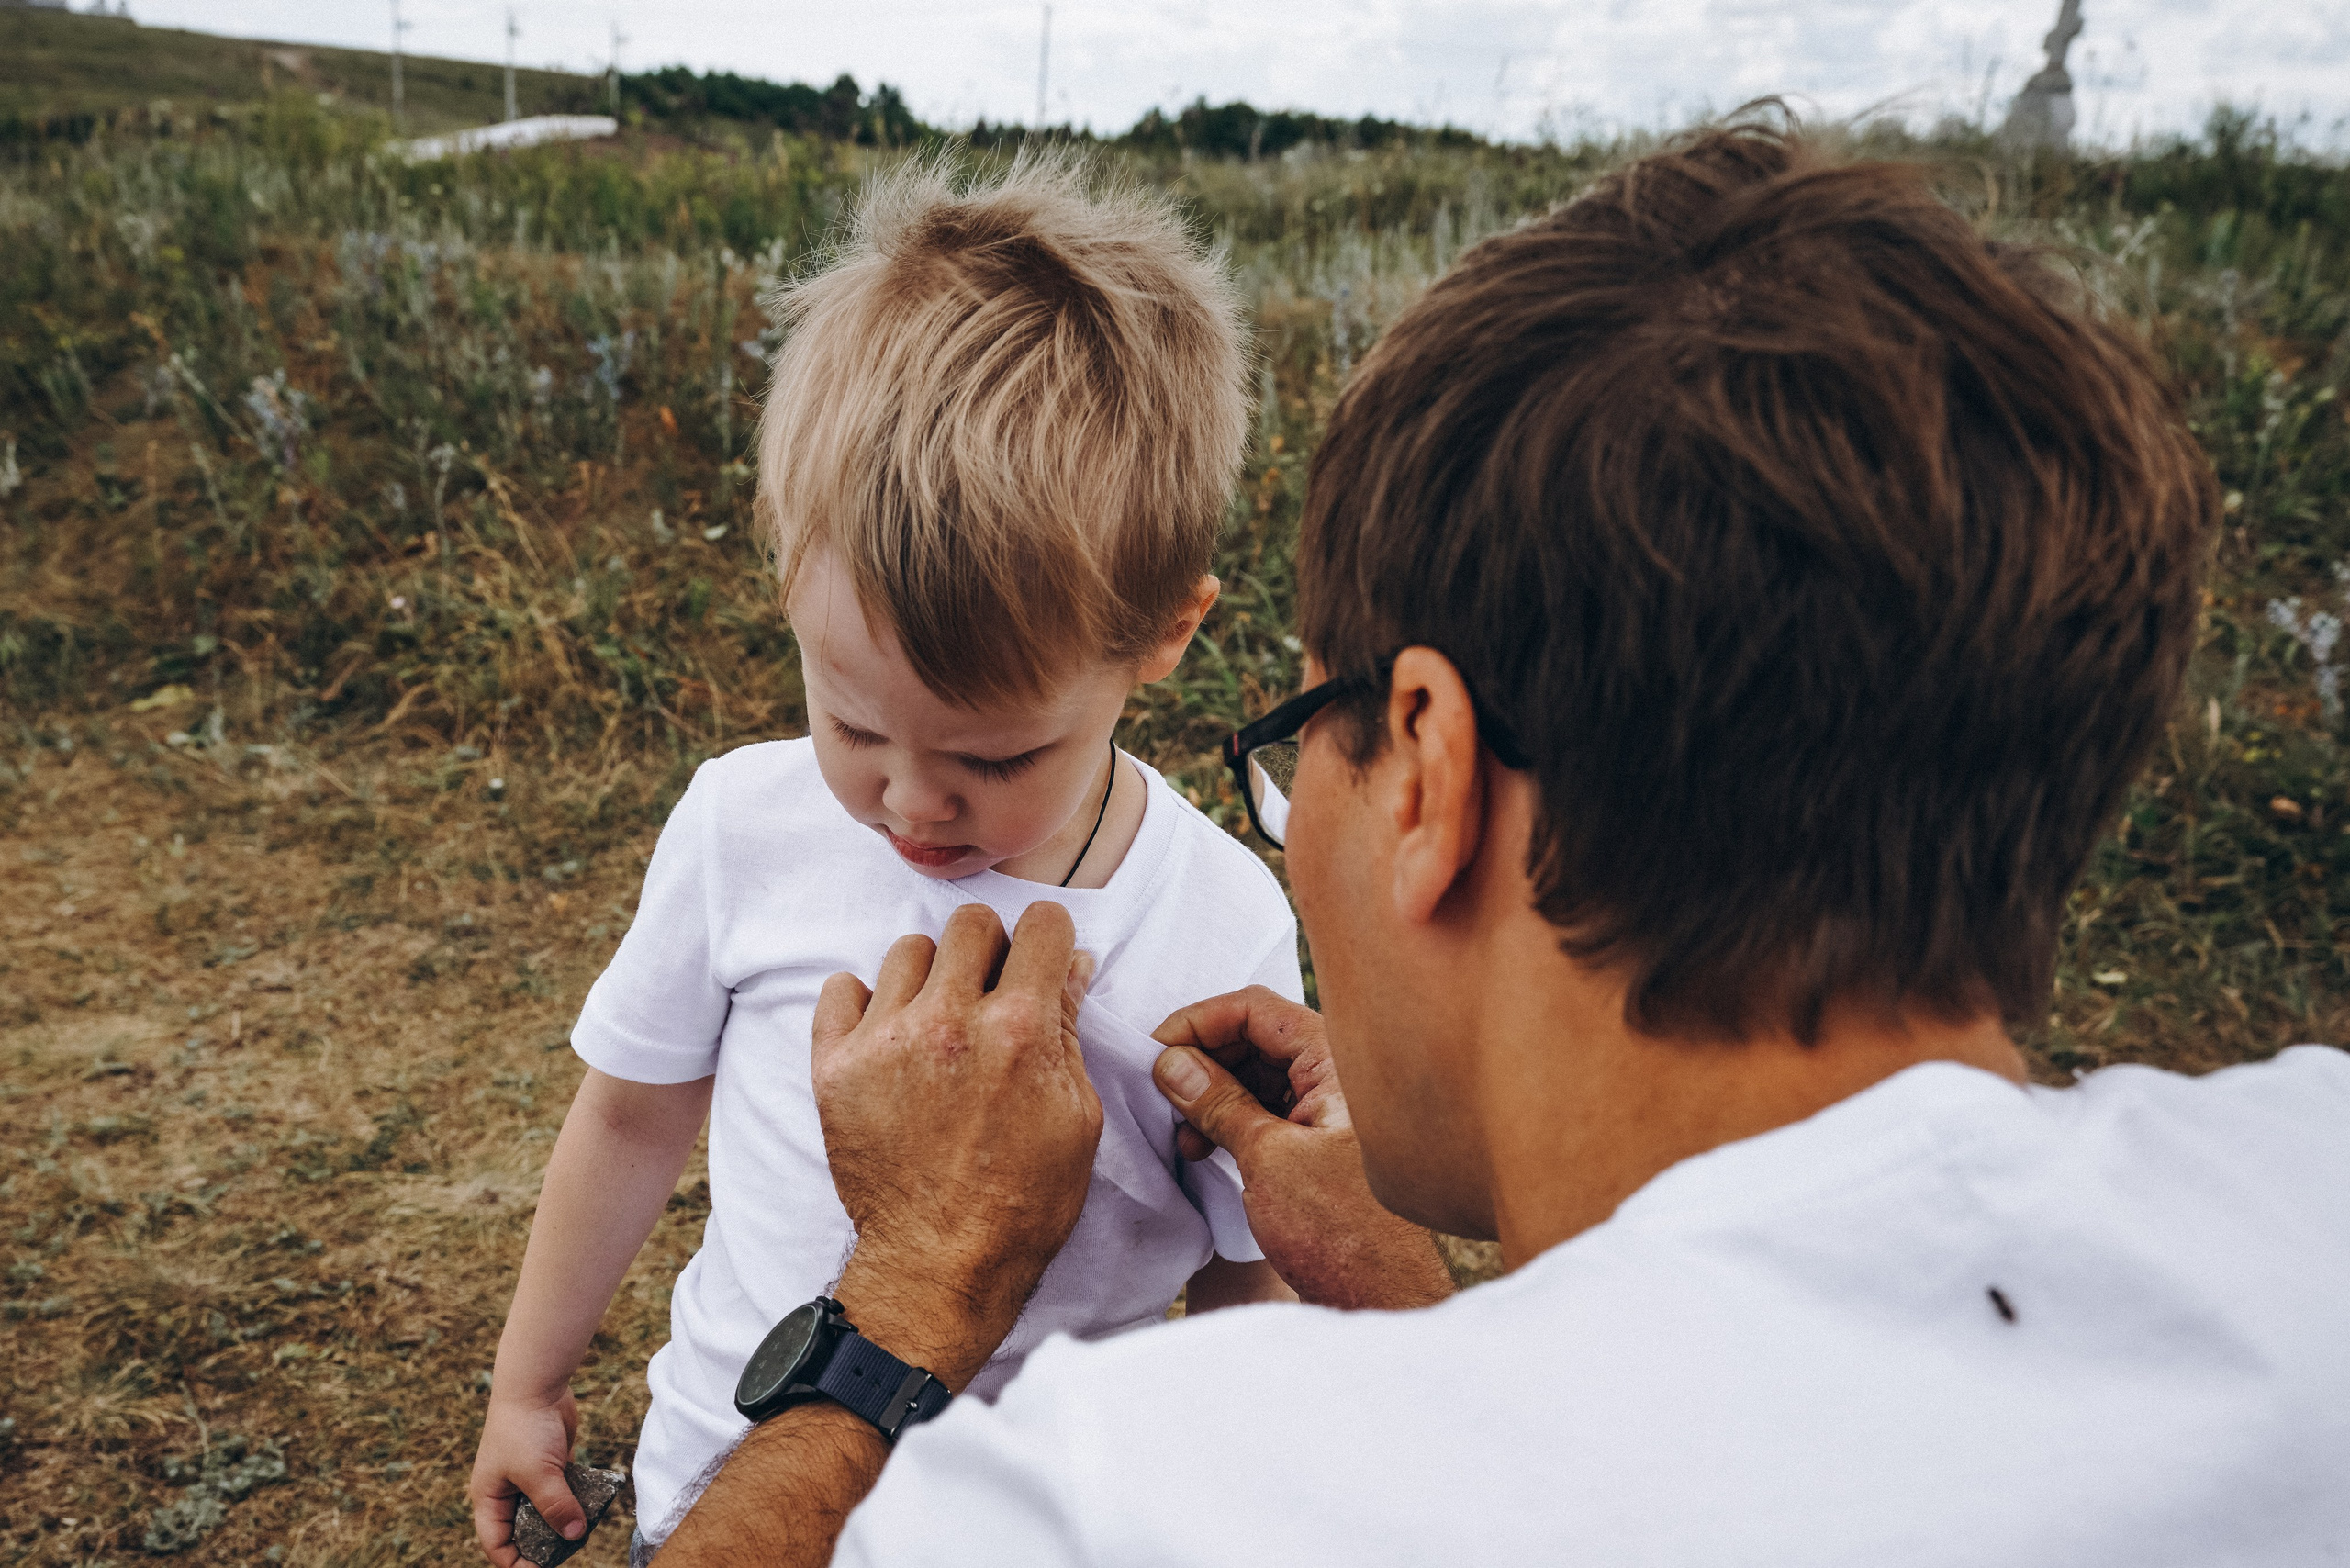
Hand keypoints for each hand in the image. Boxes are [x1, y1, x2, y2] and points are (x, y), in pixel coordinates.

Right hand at [468, 1388, 582, 1566]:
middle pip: (522, 1532)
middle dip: (543, 1544)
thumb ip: (556, 1506)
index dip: (517, 1562)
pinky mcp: (550, 1466)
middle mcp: (506, 1492)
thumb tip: (574, 1535)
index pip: (497, 1544)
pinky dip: (574, 1500)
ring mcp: (529, 1479)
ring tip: (583, 1529)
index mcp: (489, 1499)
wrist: (537, 1384)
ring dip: (562, 1522)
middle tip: (569, 1548)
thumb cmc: (525, 1428)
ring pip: (545, 1513)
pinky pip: (562, 1493)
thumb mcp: (539, 1473)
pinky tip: (591, 1506)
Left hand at [811, 901, 1103, 1387]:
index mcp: (1020, 1028)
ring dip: (931, 976)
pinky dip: (865, 1003)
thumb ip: (1067, 1030)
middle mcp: (950, 1021)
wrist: (941, 1266)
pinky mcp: (835, 1067)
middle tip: (990, 993)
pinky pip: (842, 989)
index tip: (1040, 959)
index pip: (1039, 924)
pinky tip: (888, 1035)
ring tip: (937, 1022)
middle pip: (970, 923)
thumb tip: (1069, 965)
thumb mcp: (1076, 1115)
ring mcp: (886, 1040)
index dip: (1047, 940)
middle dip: (990, 950)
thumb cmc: (1022, 1201)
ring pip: (908, 949)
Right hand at [1153, 986, 1453, 1310]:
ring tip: (1181, 1134)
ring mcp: (1327, 1110)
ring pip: (1255, 1075)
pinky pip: (1264, 1110)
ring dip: (1210, 1094)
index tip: (1154, 1053)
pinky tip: (1201, 1149)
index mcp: (1336, 1062)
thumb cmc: (1343, 1232)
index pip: (1255, 1009)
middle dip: (1201, 1060)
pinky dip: (1228, 1122)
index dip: (1198, 1023)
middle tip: (1162, 1095)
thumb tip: (1171, 1062)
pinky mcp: (1316, 1144)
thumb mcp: (1269, 1160)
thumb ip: (1219, 1103)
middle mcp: (1336, 1076)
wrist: (1385, 1301)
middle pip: (1253, 1037)